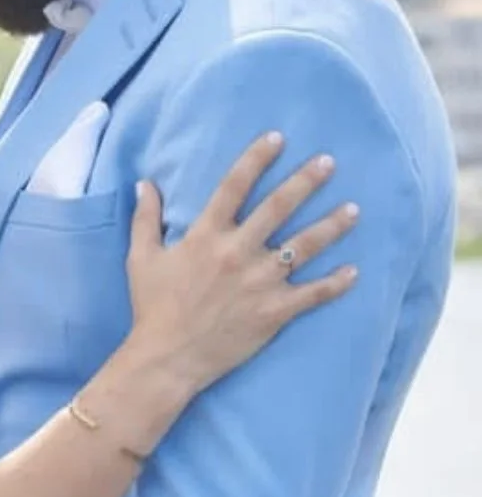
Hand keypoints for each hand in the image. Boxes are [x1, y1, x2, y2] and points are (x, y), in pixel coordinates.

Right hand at [126, 132, 358, 396]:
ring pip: (305, 247)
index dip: (257, 158)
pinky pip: (312, 294)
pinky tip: (354, 271)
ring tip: (354, 209)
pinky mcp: (274, 312)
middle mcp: (237, 252)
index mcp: (206, 235)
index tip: (278, 138)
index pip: (234, 185)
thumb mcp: (142, 258)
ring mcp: (260, 282)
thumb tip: (145, 183)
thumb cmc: (153, 307)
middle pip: (279, 207)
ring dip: (332, 226)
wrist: (167, 358)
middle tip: (329, 162)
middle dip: (306, 181)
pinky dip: (335, 284)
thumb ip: (145, 218)